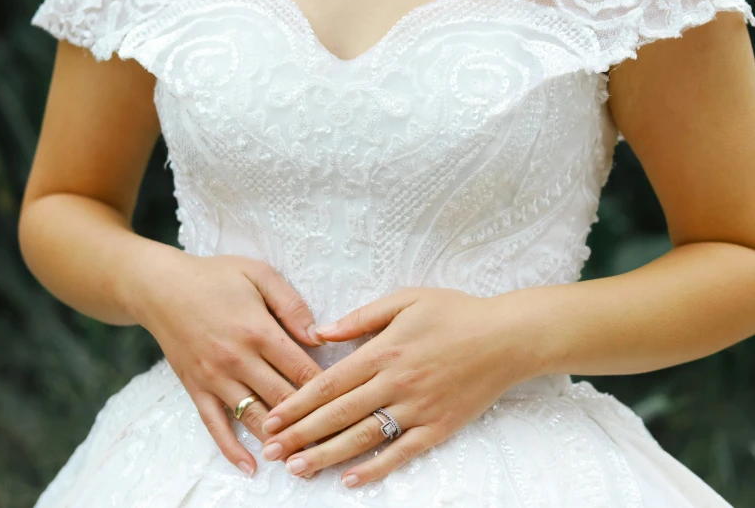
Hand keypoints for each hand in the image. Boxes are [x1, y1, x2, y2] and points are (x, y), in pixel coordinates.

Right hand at [134, 251, 326, 476]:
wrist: (160, 288)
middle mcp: (237, 360)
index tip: (347, 402)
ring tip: (305, 459)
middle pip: (283, 400)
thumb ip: (291, 304)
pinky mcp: (196, 389)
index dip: (328, 389)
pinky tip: (251, 466)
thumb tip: (319, 336)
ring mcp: (215, 378)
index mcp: (258, 331)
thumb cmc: (215, 277)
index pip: (302, 370)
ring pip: (254, 418)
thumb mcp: (259, 274)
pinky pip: (215, 426)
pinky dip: (232, 449)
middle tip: (337, 438)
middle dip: (311, 421)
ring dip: (280, 440)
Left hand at [257, 287, 541, 486]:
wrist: (508, 337)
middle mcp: (396, 383)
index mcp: (383, 351)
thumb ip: (361, 317)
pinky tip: (350, 480)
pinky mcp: (439, 427)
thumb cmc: (455, 312)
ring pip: (363, 437)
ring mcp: (417, 408)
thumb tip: (320, 332)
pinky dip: (376, 468)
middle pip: (338, 414)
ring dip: (327, 455)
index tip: (272, 418)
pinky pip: (402, 452)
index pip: (329, 383)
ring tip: (298, 469)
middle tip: (272, 451)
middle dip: (301, 434)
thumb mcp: (406, 299)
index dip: (298, 403)